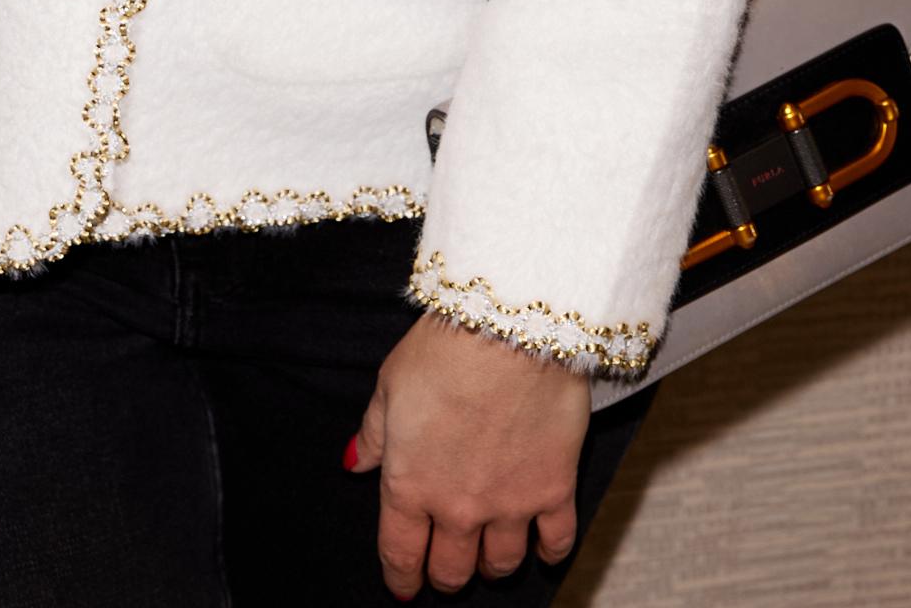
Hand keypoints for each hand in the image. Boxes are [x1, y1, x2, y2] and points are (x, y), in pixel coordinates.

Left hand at [348, 310, 590, 594]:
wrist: (508, 328)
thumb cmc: (443, 349)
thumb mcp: (390, 384)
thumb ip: (373, 433)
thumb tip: (354, 463)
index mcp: (409, 484)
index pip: (401, 553)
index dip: (401, 577)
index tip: (403, 587)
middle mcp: (457, 507)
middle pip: (452, 570)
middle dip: (446, 575)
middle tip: (447, 568)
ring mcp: (509, 504)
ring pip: (501, 564)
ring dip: (492, 566)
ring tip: (490, 556)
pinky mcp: (554, 489)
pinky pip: (555, 542)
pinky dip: (548, 552)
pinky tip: (542, 546)